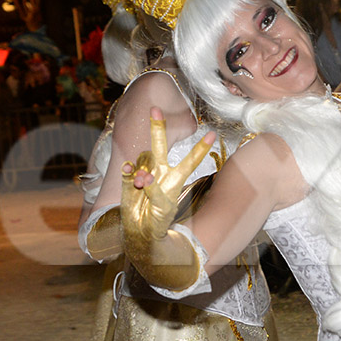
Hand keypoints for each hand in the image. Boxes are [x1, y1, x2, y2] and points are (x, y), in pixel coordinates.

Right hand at [122, 108, 214, 240]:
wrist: (139, 231)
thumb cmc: (158, 222)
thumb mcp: (162, 209)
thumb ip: (155, 191)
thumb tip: (146, 178)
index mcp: (175, 179)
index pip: (191, 160)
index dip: (200, 147)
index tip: (212, 134)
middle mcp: (161, 172)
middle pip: (160, 145)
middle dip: (157, 127)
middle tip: (154, 109)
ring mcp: (144, 174)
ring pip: (143, 159)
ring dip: (142, 170)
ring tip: (142, 184)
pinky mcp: (129, 180)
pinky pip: (128, 169)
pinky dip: (129, 171)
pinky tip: (130, 174)